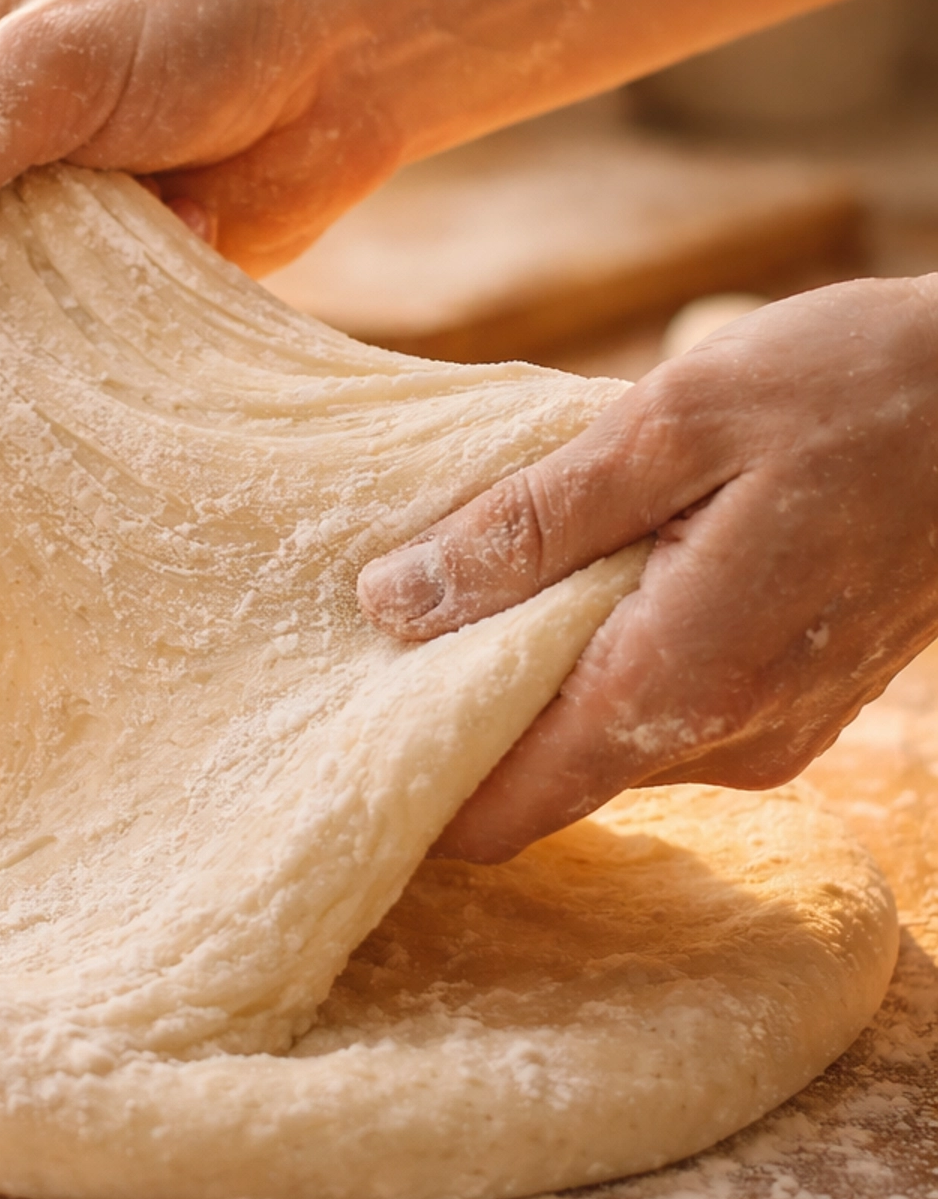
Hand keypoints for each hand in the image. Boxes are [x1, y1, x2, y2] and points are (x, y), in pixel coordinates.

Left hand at [358, 277, 937, 860]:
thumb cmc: (858, 389)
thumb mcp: (671, 422)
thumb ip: (529, 522)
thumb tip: (390, 600)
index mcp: (679, 682)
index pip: (505, 809)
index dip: (413, 785)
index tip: (340, 726)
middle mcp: (727, 741)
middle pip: (546, 775)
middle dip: (465, 707)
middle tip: (395, 612)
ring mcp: (770, 733)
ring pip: (604, 743)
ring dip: (540, 674)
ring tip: (494, 568)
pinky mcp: (795, 705)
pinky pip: (665, 711)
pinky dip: (609, 660)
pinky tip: (594, 570)